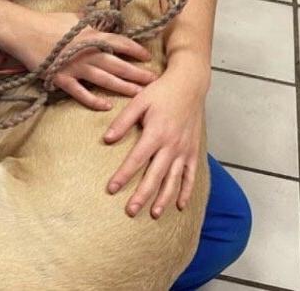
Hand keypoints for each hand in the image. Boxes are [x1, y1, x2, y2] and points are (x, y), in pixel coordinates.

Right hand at [8, 11, 157, 110]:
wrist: (23, 32)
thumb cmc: (47, 22)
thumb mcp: (73, 17)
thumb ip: (90, 24)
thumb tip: (102, 23)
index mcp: (91, 35)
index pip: (119, 43)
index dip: (135, 50)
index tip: (147, 56)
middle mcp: (87, 53)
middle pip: (118, 65)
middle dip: (137, 73)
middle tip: (154, 81)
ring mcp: (75, 68)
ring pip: (105, 80)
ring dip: (124, 88)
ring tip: (139, 94)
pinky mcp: (62, 80)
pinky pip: (81, 93)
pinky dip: (95, 101)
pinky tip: (107, 106)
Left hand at [103, 61, 206, 217]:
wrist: (189, 85)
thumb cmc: (161, 91)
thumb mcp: (138, 101)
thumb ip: (123, 121)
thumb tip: (106, 139)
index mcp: (155, 133)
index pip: (136, 160)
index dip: (123, 176)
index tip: (111, 189)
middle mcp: (171, 145)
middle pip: (155, 176)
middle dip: (142, 195)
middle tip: (131, 212)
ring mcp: (184, 150)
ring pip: (173, 180)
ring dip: (164, 199)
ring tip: (153, 214)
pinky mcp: (194, 151)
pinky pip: (190, 175)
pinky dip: (186, 191)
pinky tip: (180, 205)